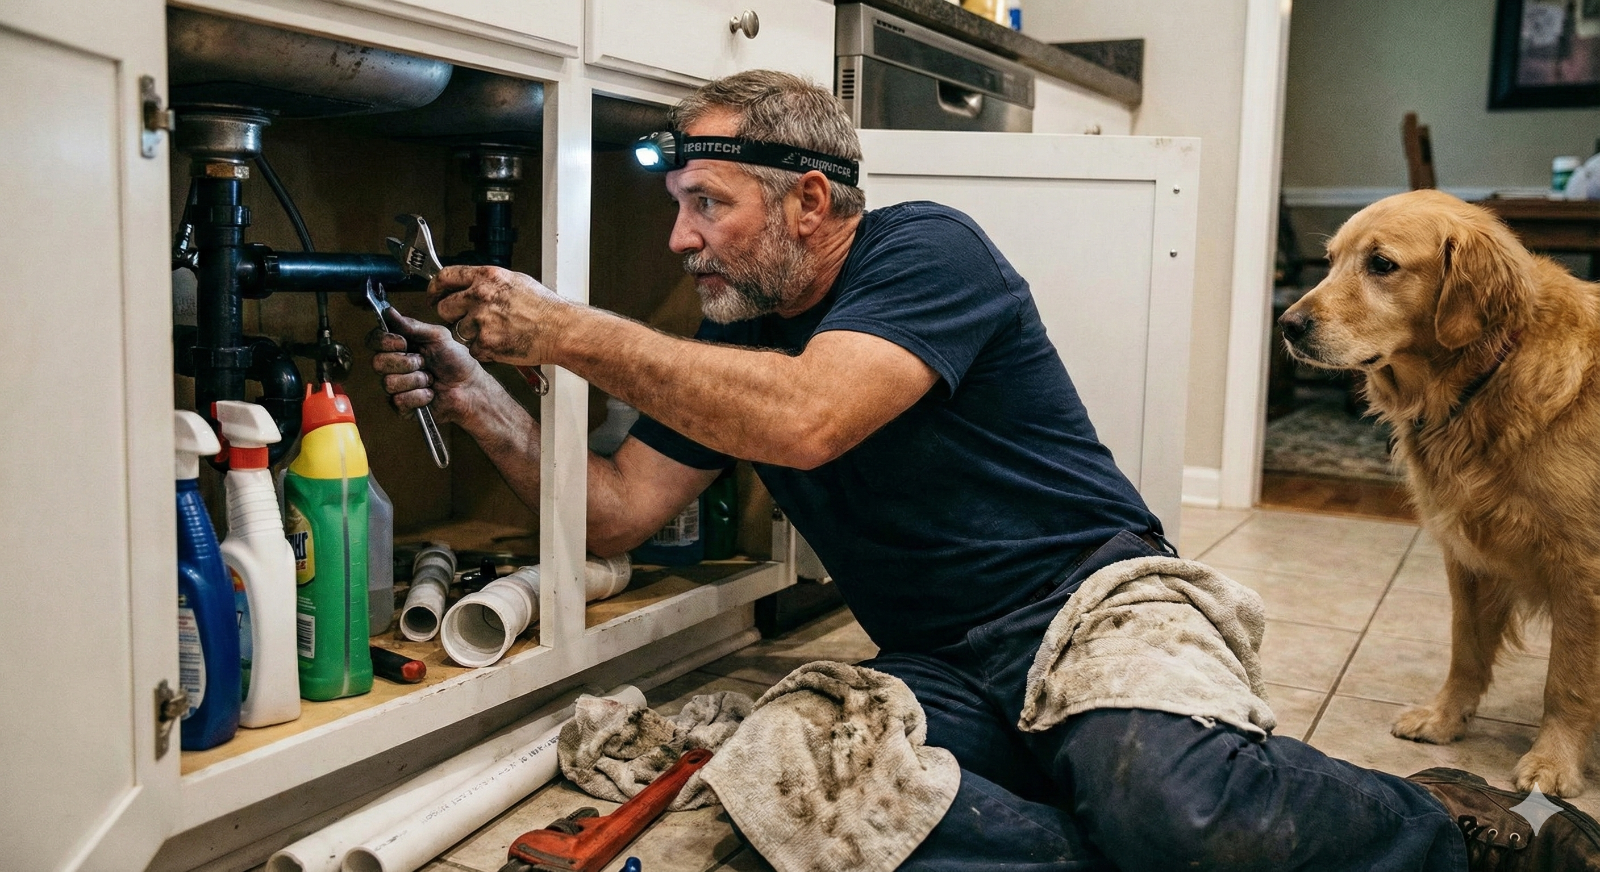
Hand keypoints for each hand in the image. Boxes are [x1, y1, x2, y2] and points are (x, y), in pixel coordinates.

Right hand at [367, 309, 486, 423]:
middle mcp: (393, 365)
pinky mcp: (402, 406)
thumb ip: (412, 326)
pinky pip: (400, 400)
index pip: (374, 340)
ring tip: (430, 379)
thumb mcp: (438, 336)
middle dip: (405, 363)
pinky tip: (430, 393)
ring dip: (416, 380)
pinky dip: (420, 396)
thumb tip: (388, 311)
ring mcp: (396, 387)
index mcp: (399, 346)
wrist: (470, 387)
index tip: (403, 343)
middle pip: (377, 362)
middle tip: (424, 362)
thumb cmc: (456, 361)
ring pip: (389, 383)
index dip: (384, 342)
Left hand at [429, 265, 567, 365]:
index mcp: (487, 277)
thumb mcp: (516, 282)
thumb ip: (490, 282)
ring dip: (472, 334)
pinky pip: (473, 349)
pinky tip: (501, 343)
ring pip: (459, 331)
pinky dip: (484, 350)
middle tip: (465, 319)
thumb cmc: (545, 308)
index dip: (435, 287)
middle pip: (444, 307)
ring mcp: (481, 320)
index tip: (433, 294)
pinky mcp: (485, 342)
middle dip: (451, 315)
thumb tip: (473, 284)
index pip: (446, 277)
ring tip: (496, 332)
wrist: (560, 330)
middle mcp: (480, 296)